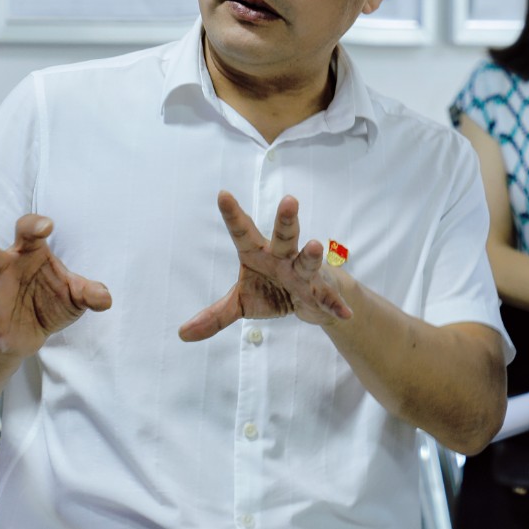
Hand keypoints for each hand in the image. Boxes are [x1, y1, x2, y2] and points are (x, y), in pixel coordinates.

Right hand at [0, 214, 111, 358]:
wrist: (33, 332)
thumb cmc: (52, 298)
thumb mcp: (76, 294)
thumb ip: (89, 292)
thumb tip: (104, 298)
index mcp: (27, 252)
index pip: (26, 229)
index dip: (34, 224)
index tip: (47, 226)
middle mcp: (4, 269)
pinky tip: (1, 338)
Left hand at [178, 191, 351, 341]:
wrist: (309, 300)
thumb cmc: (271, 290)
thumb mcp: (241, 302)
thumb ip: (215, 316)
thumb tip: (182, 334)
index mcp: (258, 254)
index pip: (243, 233)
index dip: (233, 215)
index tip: (222, 194)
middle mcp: (282, 257)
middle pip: (285, 236)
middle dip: (287, 220)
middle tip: (289, 200)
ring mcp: (303, 273)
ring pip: (307, 260)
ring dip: (313, 255)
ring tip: (317, 246)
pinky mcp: (319, 292)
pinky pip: (327, 299)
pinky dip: (335, 306)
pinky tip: (345, 312)